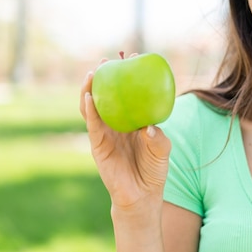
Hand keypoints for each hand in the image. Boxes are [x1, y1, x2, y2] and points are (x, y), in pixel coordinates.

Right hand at [79, 57, 171, 210]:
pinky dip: (89, 110)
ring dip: (91, 89)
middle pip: (108, 95)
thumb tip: (149, 127)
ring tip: (94, 72)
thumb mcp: (162, 150)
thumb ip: (158, 138)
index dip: (129, 75)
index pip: (129, 93)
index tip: (134, 57)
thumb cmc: (154, 169)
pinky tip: (89, 97)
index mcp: (133, 119)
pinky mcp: (98, 145)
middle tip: (109, 60)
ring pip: (94, 106)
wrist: (142, 194)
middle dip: (107, 76)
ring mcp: (106, 133)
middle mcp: (118, 123)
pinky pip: (92, 124)